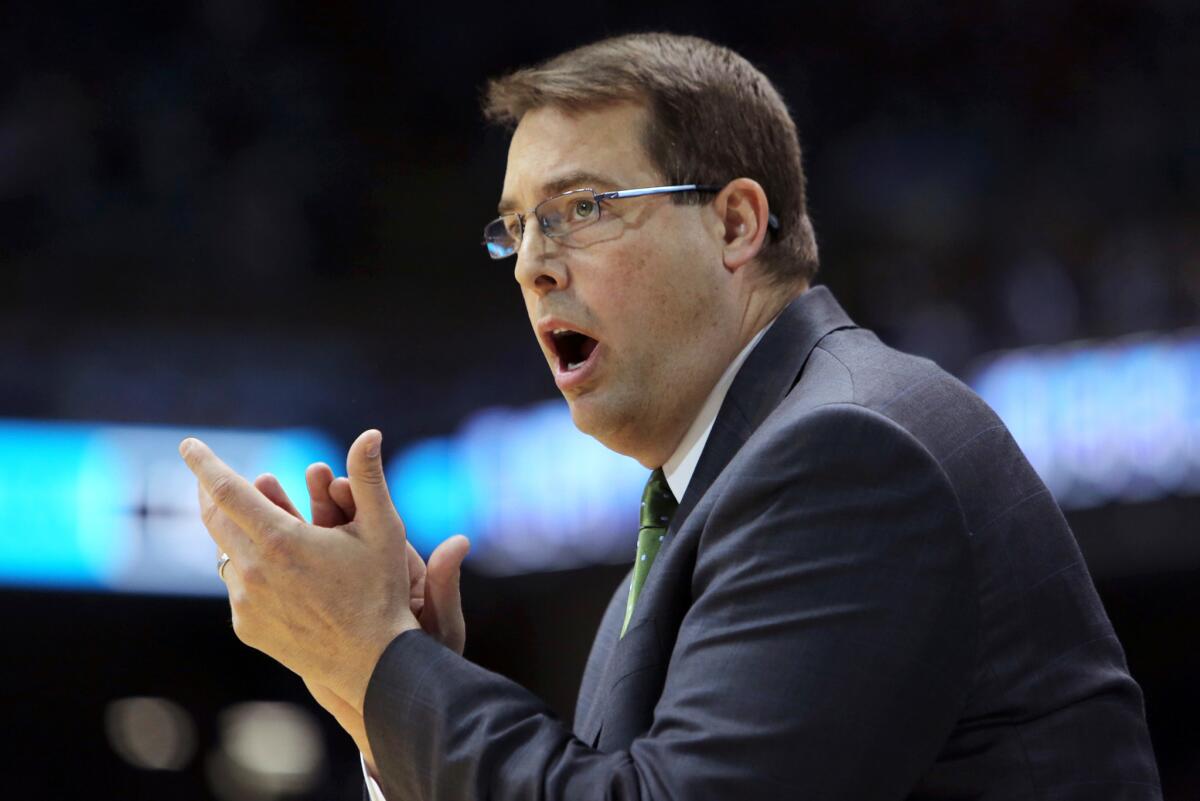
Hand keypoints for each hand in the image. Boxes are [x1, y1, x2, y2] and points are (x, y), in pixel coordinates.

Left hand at [181, 429, 467, 714]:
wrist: (372, 662)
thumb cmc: (381, 590)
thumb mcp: (383, 528)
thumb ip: (368, 477)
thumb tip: (370, 433)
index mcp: (281, 540)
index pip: (227, 490)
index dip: (205, 464)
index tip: (188, 445)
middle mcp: (254, 570)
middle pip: (215, 518)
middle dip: (210, 491)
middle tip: (207, 474)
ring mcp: (245, 602)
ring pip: (226, 552)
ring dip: (233, 530)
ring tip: (248, 518)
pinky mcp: (245, 626)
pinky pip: (237, 586)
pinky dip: (248, 568)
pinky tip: (269, 567)